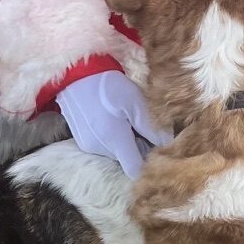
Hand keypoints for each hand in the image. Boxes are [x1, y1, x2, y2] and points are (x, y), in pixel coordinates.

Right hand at [55, 70, 170, 178]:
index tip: (156, 148)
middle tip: (142, 124)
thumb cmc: (108, 85)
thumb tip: (166, 143)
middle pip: (126, 160)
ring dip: (126, 141)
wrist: (76, 74)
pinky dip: (112, 137)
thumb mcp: (134, 102)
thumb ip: (151, 127)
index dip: (148, 163)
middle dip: (139, 147)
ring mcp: (88, 146)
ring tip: (126, 118)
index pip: (134, 170)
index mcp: (115, 140)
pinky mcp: (82, 140)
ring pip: (116, 153)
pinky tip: (112, 119)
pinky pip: (104, 146)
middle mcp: (100, 149)